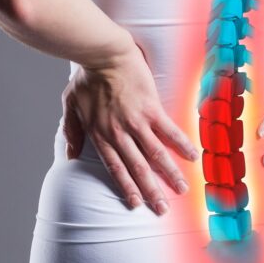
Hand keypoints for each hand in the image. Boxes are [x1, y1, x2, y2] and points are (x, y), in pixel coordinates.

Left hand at [62, 38, 199, 214]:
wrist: (102, 53)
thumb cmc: (86, 76)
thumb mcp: (70, 105)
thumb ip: (72, 131)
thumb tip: (70, 155)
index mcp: (100, 134)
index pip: (116, 168)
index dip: (127, 188)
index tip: (137, 205)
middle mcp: (119, 133)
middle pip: (138, 168)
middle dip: (152, 191)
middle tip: (163, 209)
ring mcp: (137, 121)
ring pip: (156, 154)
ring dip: (170, 174)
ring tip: (183, 189)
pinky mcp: (152, 108)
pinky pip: (170, 130)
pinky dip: (182, 144)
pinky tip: (193, 156)